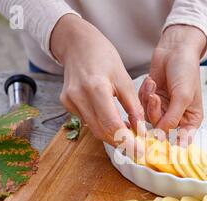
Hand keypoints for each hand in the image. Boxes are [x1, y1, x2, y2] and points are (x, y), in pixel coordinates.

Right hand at [51, 14, 144, 153]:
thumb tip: (140, 130)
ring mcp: (69, 101)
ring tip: (128, 133)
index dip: (127, 141)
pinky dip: (101, 124)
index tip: (140, 151)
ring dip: (112, 135)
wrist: (77, 44)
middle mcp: (79, 96)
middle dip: (121, 141)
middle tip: (136, 147)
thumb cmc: (104, 56)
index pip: (112, 125)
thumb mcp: (124, 79)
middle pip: (102, 131)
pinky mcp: (66, 103)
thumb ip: (133, 106)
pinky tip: (112, 121)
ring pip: (94, 129)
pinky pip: (87, 121)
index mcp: (96, 88)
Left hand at [139, 25, 206, 140]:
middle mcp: (177, 117)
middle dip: (155, 112)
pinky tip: (151, 81)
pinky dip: (144, 94)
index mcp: (191, 120)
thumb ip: (172, 117)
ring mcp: (163, 109)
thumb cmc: (185, 70)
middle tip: (155, 97)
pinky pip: (142, 107)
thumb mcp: (183, 95)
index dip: (172, 144)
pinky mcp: (152, 101)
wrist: (174, 49)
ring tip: (153, 85)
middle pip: (161, 129)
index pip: (183, 140)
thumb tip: (161, 135)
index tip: (161, 143)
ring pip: (149, 118)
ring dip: (148, 101)